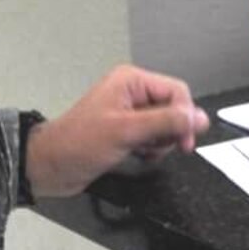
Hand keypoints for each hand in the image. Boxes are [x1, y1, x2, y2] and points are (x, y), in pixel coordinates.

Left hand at [27, 64, 210, 198]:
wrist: (50, 168)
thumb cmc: (76, 144)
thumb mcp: (126, 131)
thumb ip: (166, 122)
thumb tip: (197, 117)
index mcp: (131, 81)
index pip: (177, 92)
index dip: (184, 116)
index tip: (184, 141)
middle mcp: (132, 93)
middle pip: (174, 109)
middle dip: (170, 131)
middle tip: (155, 147)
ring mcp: (130, 113)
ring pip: (166, 126)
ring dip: (160, 143)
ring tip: (140, 150)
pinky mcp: (127, 131)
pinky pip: (154, 138)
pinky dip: (151, 149)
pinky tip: (136, 154)